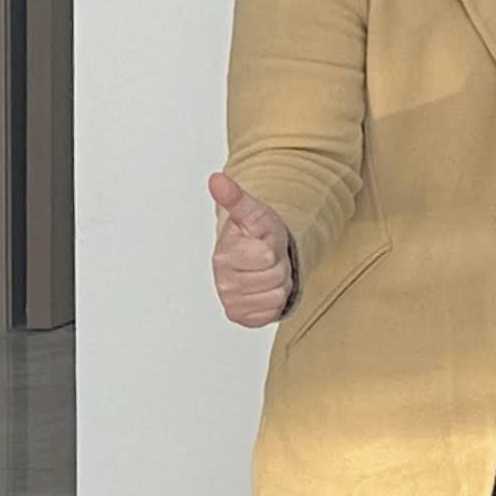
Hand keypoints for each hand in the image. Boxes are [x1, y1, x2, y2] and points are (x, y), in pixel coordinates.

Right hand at [207, 172, 293, 327]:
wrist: (259, 259)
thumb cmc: (256, 235)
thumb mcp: (254, 213)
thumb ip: (236, 197)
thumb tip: (216, 178)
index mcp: (223, 255)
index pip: (266, 255)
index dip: (273, 247)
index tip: (263, 241)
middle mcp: (222, 282)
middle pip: (274, 276)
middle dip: (278, 265)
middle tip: (268, 259)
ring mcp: (231, 302)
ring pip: (276, 295)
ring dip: (279, 282)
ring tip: (267, 272)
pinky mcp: (242, 317)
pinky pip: (272, 312)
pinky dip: (275, 301)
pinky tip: (265, 289)